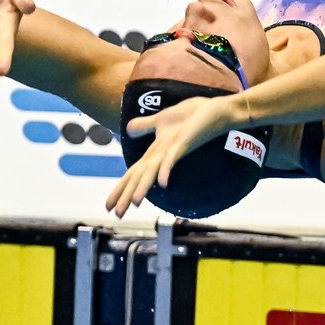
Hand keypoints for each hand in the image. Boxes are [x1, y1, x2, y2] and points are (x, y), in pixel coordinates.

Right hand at [105, 95, 237, 216]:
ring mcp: (175, 151)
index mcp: (157, 153)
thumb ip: (144, 126)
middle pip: (141, 177)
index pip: (135, 173)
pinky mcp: (186, 143)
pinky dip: (166, 170)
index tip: (108, 206)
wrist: (215, 110)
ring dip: (143, 188)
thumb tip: (127, 129)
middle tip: (116, 215)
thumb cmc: (192, 117)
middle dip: (127, 195)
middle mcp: (164, 156)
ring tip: (133, 204)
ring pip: (154, 172)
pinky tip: (162, 184)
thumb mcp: (161, 120)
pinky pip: (174, 158)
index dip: (121, 188)